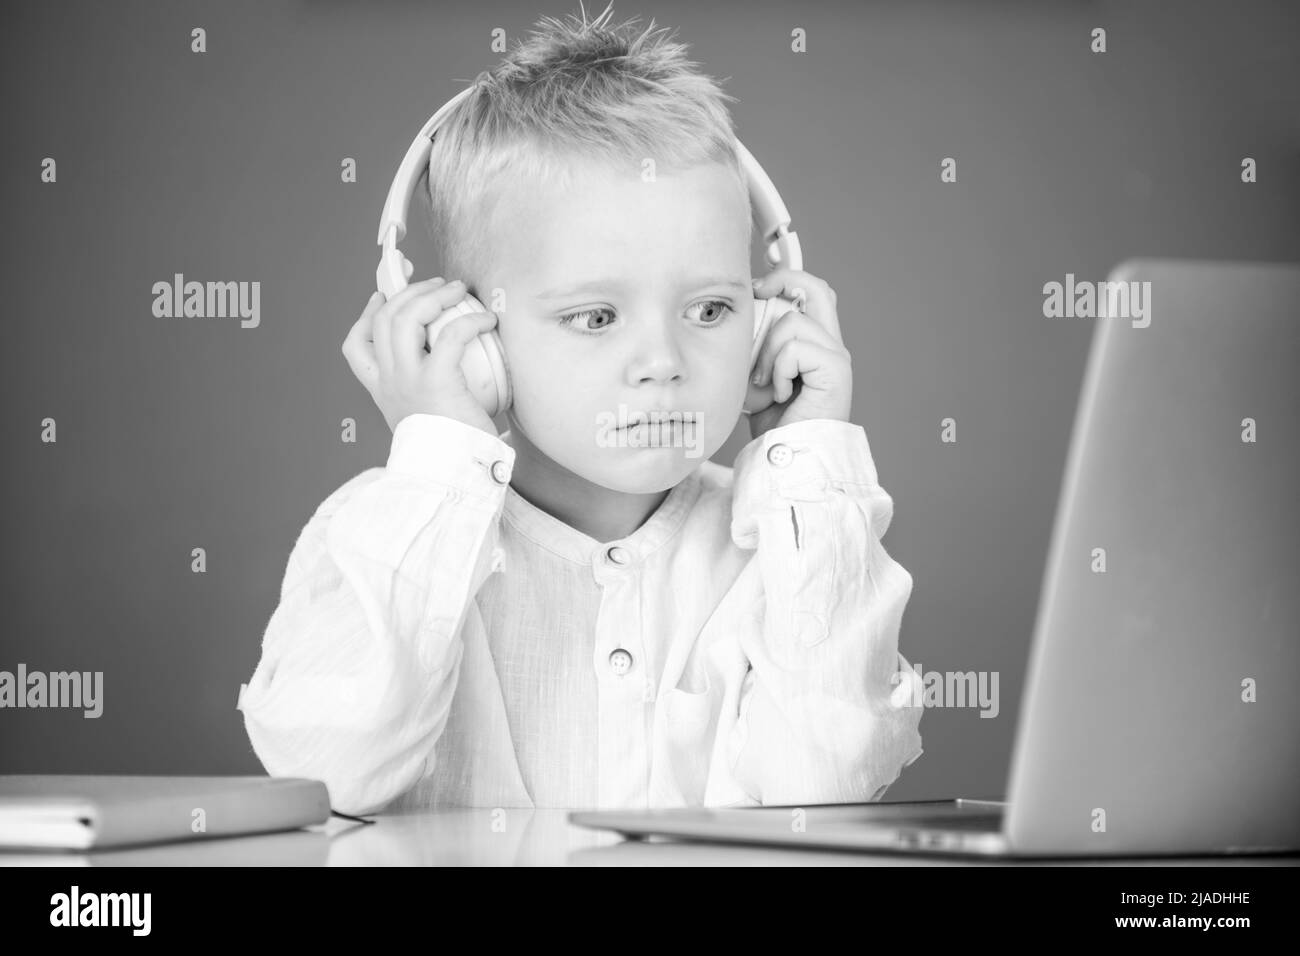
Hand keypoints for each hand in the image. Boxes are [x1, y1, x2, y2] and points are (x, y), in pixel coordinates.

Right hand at [341, 277, 499, 435]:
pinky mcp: (437, 381)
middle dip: (408, 291)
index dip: (365, 315)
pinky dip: (470, 320)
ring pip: (406, 317)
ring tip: (457, 290)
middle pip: (384, 319)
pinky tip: (486, 320)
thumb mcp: (427, 417)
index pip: (355, 347)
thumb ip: (429, 394)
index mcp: (383, 391)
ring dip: (433, 295)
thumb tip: (455, 365)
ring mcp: (409, 380)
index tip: (381, 297)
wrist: (455, 476)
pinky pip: (451, 334)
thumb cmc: (452, 448)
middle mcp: (389, 383)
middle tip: (437, 284)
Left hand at [745, 268, 852, 439]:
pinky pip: (795, 347)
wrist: (784, 460)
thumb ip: (759, 347)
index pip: (814, 293)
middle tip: (756, 293)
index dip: (788, 278)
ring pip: (793, 322)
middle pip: (818, 288)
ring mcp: (837, 357)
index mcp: (816, 345)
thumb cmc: (771, 426)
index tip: (757, 286)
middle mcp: (832, 346)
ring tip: (766, 384)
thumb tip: (742, 315)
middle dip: (783, 281)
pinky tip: (779, 394)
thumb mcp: (756, 376)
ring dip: (767, 353)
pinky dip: (778, 369)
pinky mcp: (836, 369)